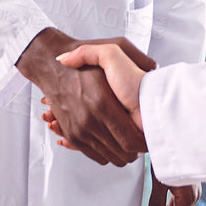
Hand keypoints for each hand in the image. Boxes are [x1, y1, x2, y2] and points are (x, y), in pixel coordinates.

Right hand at [18, 28, 152, 166]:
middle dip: (135, 150)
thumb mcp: (114, 48)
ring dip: (120, 153)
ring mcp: (80, 129)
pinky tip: (110, 143)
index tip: (149, 136)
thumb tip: (154, 68)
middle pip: (124, 153)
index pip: (134, 140)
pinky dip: (103, 153)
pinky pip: (92, 154)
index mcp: (104, 102)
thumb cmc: (84, 62)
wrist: (51, 67)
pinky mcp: (73, 134)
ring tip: (128, 143)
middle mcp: (91, 120)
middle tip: (142, 142)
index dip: (144, 142)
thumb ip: (138, 57)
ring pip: (110, 156)